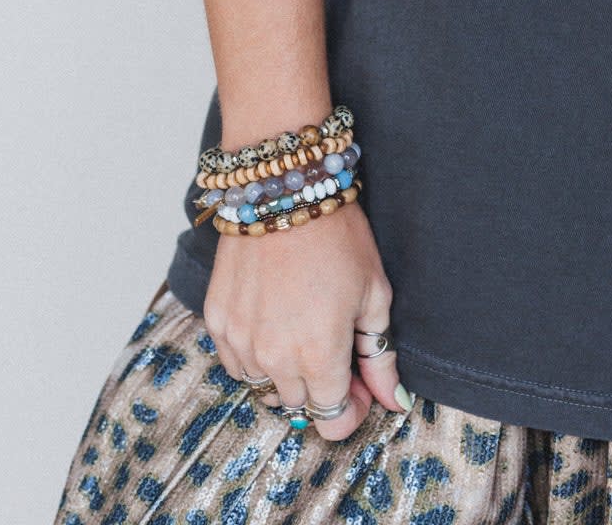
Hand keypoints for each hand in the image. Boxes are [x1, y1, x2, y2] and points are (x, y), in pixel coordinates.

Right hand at [203, 202, 412, 440]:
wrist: (284, 189)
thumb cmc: (337, 236)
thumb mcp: (374, 294)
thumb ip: (380, 356)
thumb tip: (395, 402)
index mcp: (320, 357)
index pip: (332, 421)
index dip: (352, 409)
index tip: (361, 384)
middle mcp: (274, 359)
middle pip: (299, 405)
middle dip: (322, 386)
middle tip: (336, 347)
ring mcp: (240, 342)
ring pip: (265, 386)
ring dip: (286, 372)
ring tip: (303, 327)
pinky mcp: (217, 322)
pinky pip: (236, 362)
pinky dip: (255, 354)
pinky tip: (273, 320)